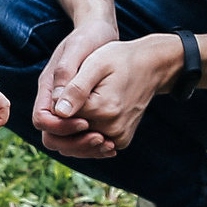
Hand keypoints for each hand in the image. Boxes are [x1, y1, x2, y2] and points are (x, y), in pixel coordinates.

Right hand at [32, 18, 117, 155]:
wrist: (101, 32)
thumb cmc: (89, 36)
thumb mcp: (78, 49)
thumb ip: (66, 75)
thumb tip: (59, 108)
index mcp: (48, 88)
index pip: (42, 119)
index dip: (62, 127)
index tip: (87, 122)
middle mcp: (54, 101)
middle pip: (51, 136)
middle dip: (74, 143)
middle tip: (100, 139)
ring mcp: (68, 108)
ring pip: (66, 141)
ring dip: (85, 148)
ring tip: (108, 144)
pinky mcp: (83, 112)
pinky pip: (82, 138)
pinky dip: (94, 145)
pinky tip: (112, 144)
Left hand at [35, 34, 180, 158]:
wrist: (150, 67)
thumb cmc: (120, 59)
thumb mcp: (96, 63)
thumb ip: (76, 88)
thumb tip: (58, 112)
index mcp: (102, 109)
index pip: (61, 120)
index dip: (56, 107)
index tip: (64, 90)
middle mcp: (112, 129)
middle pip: (69, 137)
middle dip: (62, 123)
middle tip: (68, 100)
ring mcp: (118, 138)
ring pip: (79, 145)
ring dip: (71, 133)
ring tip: (76, 108)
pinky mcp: (121, 141)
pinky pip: (93, 146)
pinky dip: (84, 136)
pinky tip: (84, 118)